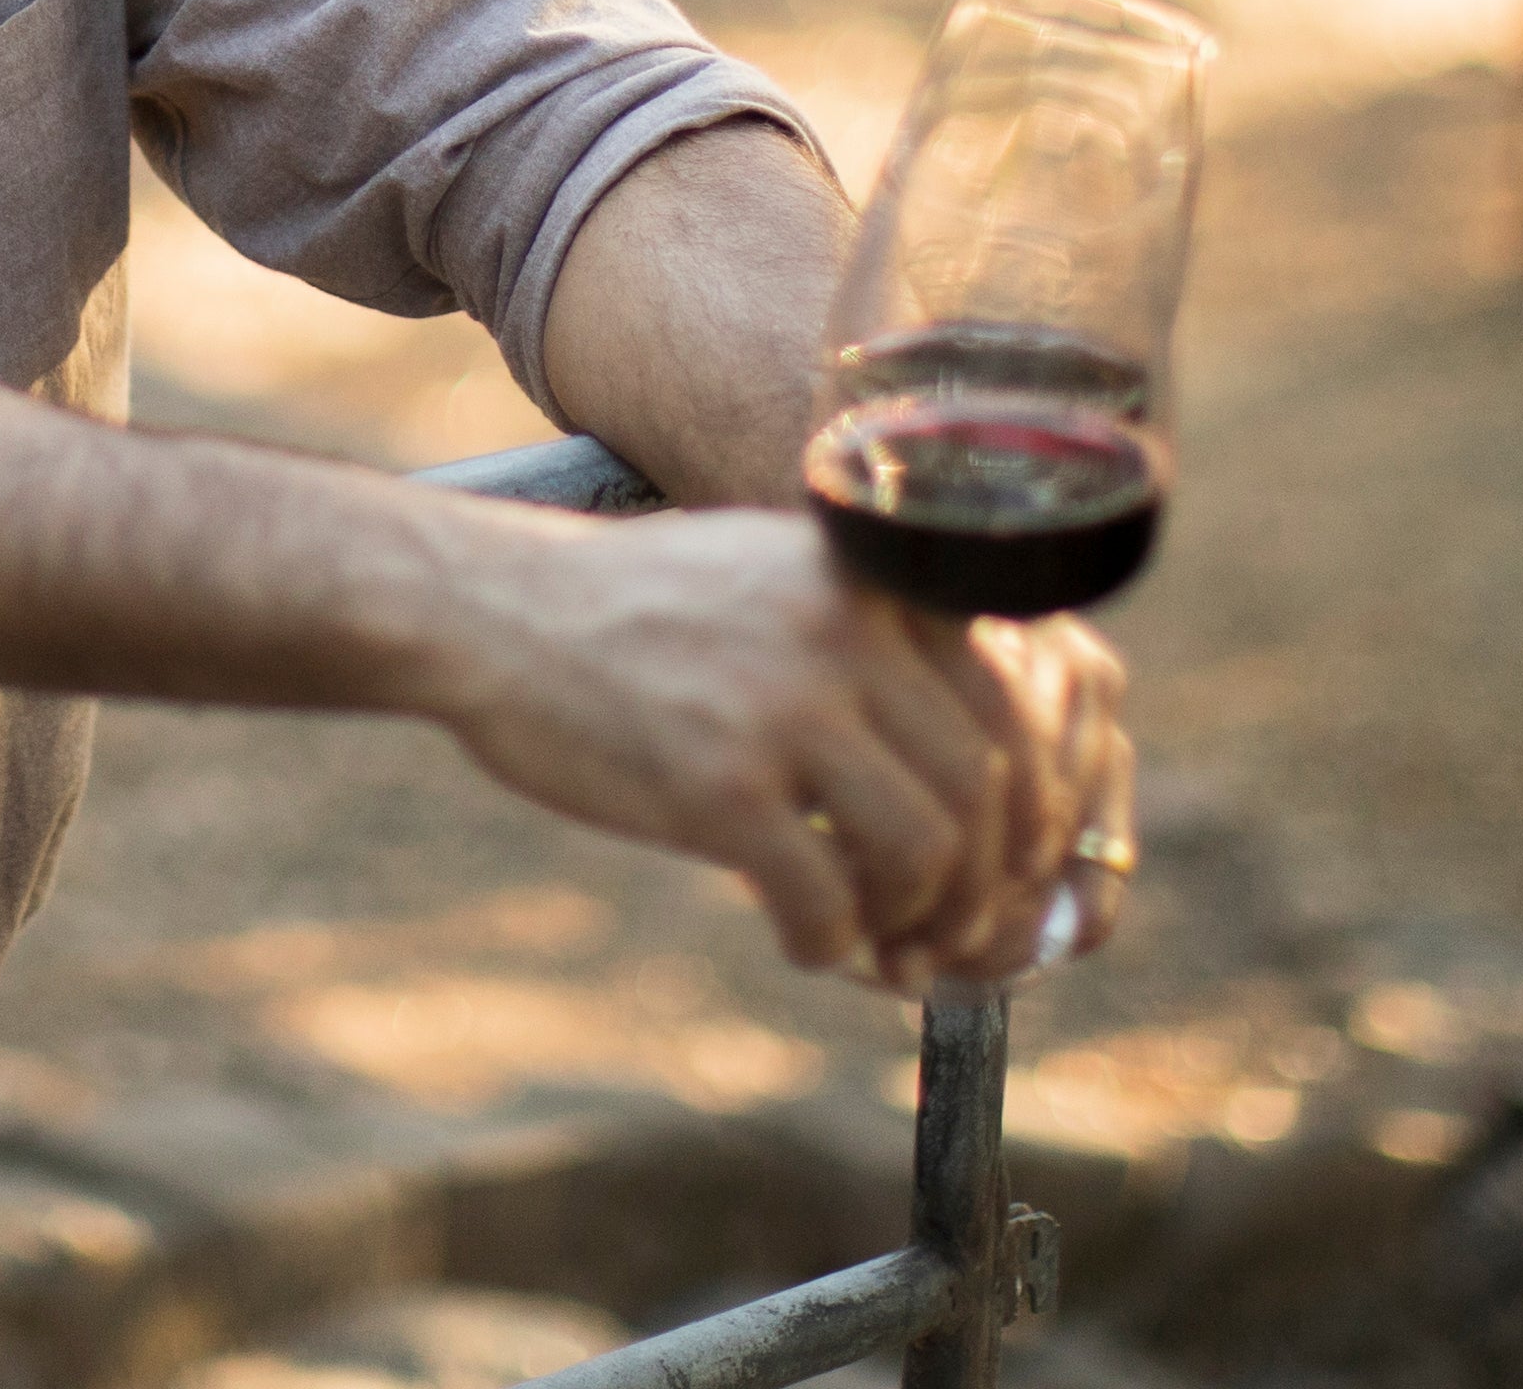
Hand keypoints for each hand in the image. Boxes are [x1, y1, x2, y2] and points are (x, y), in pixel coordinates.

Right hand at [404, 505, 1131, 988]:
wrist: (492, 611)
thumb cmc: (638, 612)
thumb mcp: (778, 576)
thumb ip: (877, 641)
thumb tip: (980, 772)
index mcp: (872, 582)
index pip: (1016, 713)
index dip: (1030, 814)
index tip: (1009, 872)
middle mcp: (846, 633)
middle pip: (984, 794)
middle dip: (984, 889)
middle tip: (953, 940)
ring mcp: (784, 708)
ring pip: (926, 853)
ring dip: (916, 923)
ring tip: (878, 945)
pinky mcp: (718, 786)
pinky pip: (823, 902)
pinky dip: (828, 943)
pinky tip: (799, 941)